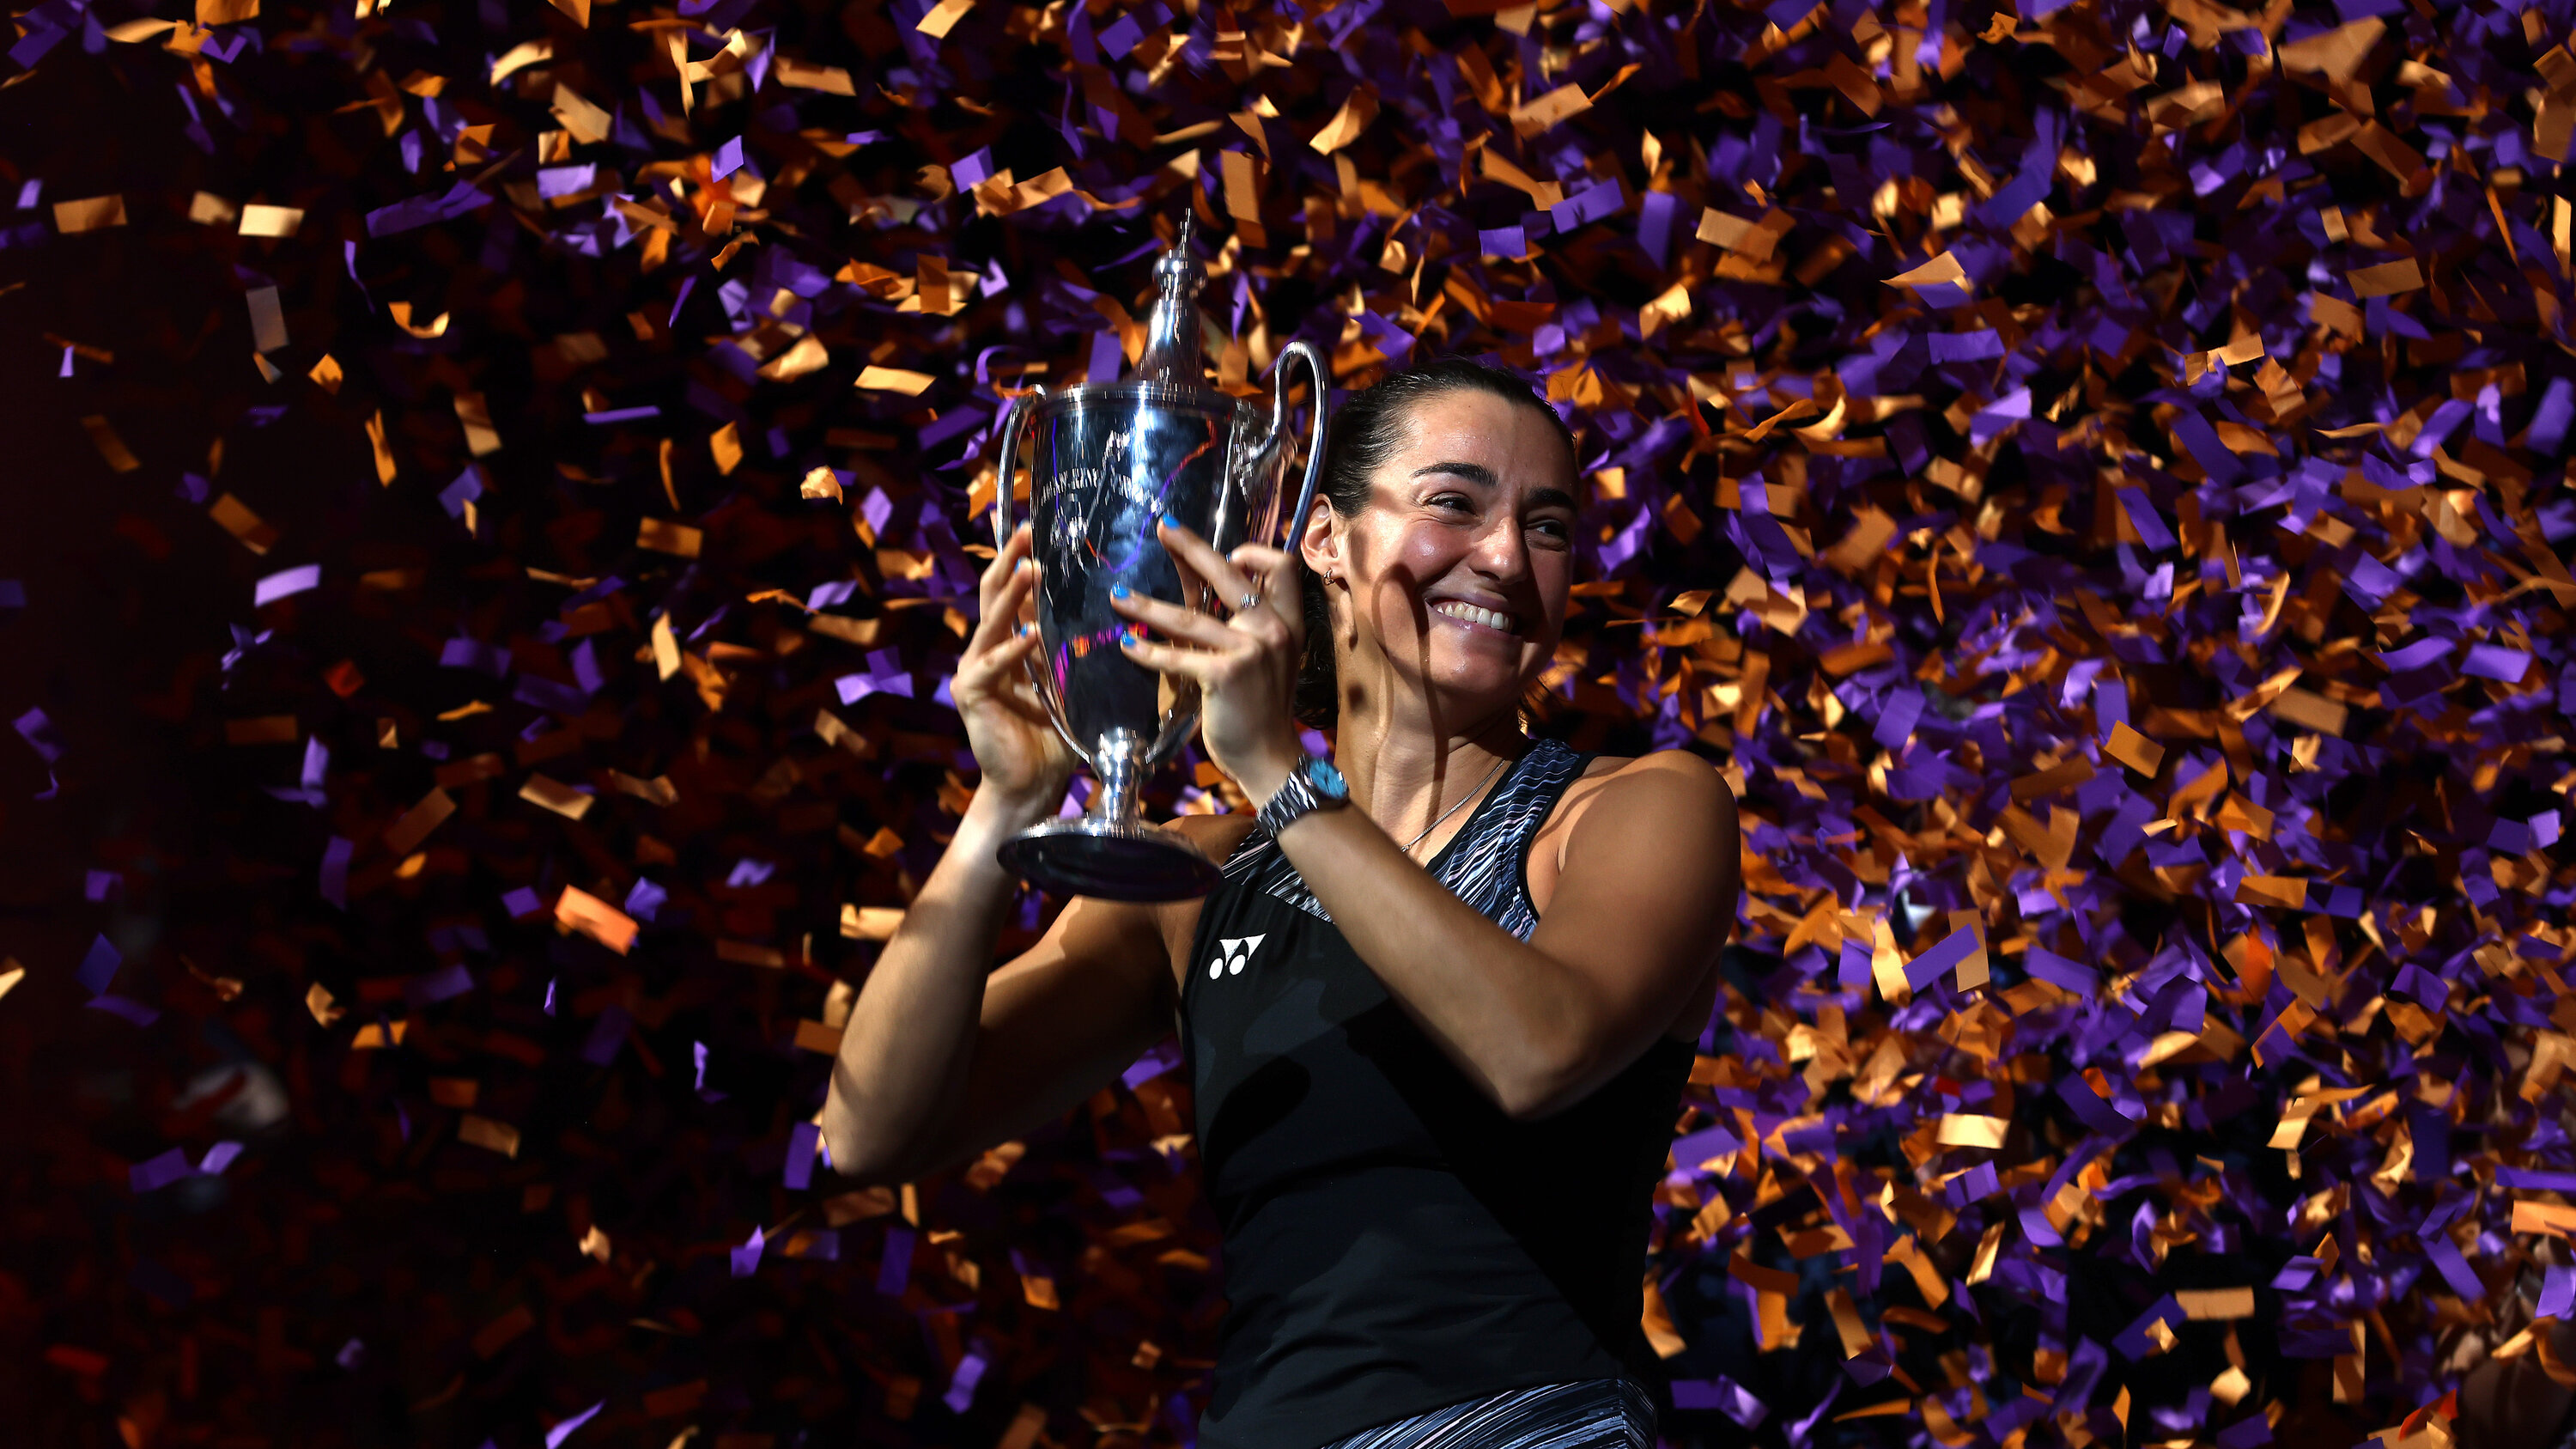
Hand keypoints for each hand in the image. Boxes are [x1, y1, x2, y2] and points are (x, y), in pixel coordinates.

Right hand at [953, 524, 1076, 813]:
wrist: (1033, 783)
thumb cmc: (1058, 734)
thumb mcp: (1077, 681)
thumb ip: (1084, 649)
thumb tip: (1126, 612)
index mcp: (1014, 641)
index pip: (1017, 590)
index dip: (1024, 557)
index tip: (1040, 526)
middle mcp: (990, 647)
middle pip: (996, 592)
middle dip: (1011, 559)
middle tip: (1028, 531)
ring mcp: (976, 668)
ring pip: (992, 621)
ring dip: (1013, 595)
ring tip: (1030, 570)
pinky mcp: (971, 693)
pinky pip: (993, 665)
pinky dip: (1013, 648)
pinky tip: (1031, 635)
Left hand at [1112, 519, 1304, 802]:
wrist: (1268, 757)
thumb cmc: (1259, 709)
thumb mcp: (1263, 659)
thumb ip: (1240, 626)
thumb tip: (1204, 592)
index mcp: (1287, 623)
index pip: (1281, 568)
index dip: (1253, 553)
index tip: (1226, 552)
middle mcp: (1274, 629)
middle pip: (1230, 573)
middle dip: (1193, 547)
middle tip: (1164, 528)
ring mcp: (1251, 650)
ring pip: (1189, 617)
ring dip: (1147, 606)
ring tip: (1118, 595)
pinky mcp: (1226, 674)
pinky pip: (1176, 655)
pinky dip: (1147, 651)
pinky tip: (1127, 644)